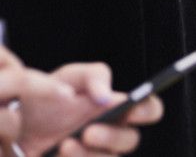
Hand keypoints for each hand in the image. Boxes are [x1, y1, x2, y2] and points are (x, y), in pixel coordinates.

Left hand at [0, 46, 162, 156]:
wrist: (16, 121)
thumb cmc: (48, 96)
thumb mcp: (69, 77)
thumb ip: (94, 76)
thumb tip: (110, 97)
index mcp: (118, 107)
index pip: (149, 109)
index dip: (148, 110)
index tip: (133, 110)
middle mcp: (111, 133)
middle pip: (131, 141)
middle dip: (113, 137)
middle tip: (89, 131)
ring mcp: (95, 153)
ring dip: (91, 154)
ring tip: (66, 144)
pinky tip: (60, 153)